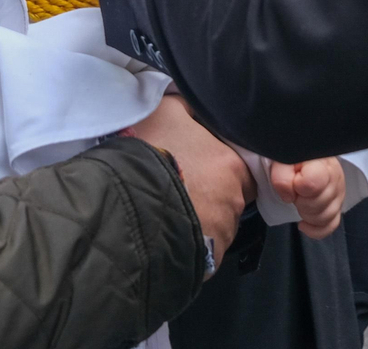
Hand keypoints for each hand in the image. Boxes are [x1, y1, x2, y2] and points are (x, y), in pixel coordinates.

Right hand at [131, 95, 254, 272]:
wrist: (127, 202)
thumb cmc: (150, 152)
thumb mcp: (167, 110)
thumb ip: (190, 107)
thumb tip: (196, 104)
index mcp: (232, 166)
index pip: (240, 169)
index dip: (219, 167)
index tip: (198, 167)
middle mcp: (234, 202)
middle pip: (228, 198)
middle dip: (210, 195)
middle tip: (180, 188)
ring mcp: (221, 235)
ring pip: (215, 226)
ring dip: (199, 220)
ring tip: (168, 213)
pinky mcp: (205, 262)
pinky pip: (201, 252)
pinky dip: (188, 245)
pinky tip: (166, 234)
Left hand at [271, 157, 345, 238]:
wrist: (300, 156)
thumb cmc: (290, 157)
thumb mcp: (280, 158)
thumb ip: (282, 175)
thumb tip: (289, 196)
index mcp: (322, 162)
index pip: (313, 183)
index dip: (297, 186)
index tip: (292, 179)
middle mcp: (335, 176)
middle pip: (319, 204)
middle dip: (301, 201)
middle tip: (295, 190)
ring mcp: (339, 193)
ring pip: (325, 217)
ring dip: (307, 213)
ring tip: (299, 200)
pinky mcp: (337, 207)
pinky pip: (330, 226)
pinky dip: (314, 228)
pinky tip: (303, 222)